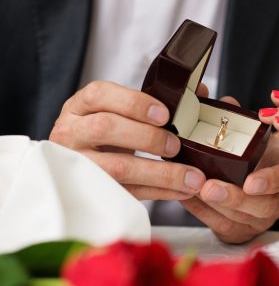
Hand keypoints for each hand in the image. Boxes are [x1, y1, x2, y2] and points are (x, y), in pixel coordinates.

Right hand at [50, 81, 205, 199]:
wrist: (83, 158)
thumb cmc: (108, 130)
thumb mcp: (119, 111)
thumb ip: (153, 102)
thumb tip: (199, 93)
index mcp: (80, 106)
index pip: (100, 94)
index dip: (134, 103)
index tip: (164, 114)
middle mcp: (71, 132)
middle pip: (106, 129)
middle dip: (148, 137)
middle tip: (176, 145)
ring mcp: (79, 164)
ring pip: (117, 167)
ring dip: (160, 173)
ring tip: (190, 177)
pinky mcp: (94, 190)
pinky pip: (128, 192)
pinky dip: (160, 192)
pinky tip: (182, 190)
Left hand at [181, 97, 278, 243]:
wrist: (258, 180)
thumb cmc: (258, 156)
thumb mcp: (257, 137)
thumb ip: (243, 120)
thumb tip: (225, 102)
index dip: (270, 181)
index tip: (250, 182)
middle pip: (261, 206)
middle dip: (233, 198)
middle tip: (209, 187)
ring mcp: (262, 219)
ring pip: (239, 219)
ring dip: (213, 206)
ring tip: (192, 190)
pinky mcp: (242, 230)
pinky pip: (222, 225)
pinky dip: (202, 212)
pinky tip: (186, 197)